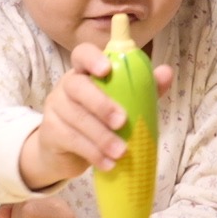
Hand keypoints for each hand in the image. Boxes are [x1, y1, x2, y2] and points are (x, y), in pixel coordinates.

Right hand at [22, 43, 175, 187]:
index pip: (82, 54)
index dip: (92, 58)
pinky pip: (71, 140)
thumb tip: (166, 72)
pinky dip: (93, 153)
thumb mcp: (123, 103)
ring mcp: (55, 108)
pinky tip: (108, 163)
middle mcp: (66, 85)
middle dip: (100, 104)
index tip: (107, 69)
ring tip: (121, 152)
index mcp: (85, 72)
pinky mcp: (50, 132)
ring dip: (101, 137)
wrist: (66, 153)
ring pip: (75, 117)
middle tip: (122, 122)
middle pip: (76, 86)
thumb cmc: (100, 121)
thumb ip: (143, 88)